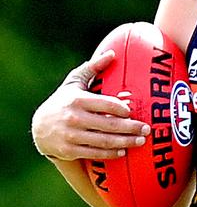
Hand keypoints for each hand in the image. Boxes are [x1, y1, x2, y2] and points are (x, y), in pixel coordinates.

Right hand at [31, 50, 149, 160]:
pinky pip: (95, 153)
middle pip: (109, 124)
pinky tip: (123, 151)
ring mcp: (72, 135)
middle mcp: (74, 118)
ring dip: (125, 142)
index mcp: (78, 100)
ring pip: (104, 141)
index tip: (132, 111)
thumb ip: (92, 68)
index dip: (121, 108)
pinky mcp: (70, 150)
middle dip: (131, 128)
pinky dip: (110, 154)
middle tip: (147, 129)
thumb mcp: (74, 83)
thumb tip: (111, 53)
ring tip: (140, 140)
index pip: (105, 104)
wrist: (39, 128)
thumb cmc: (62, 102)